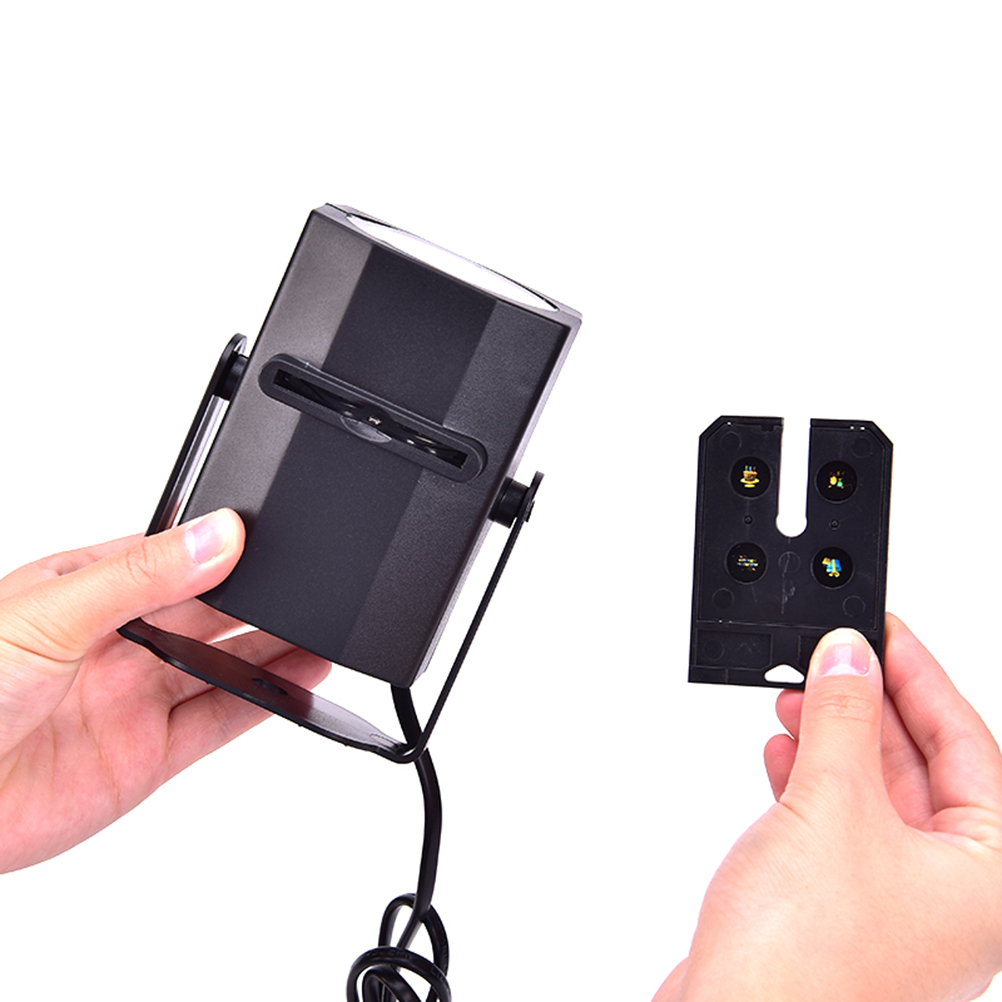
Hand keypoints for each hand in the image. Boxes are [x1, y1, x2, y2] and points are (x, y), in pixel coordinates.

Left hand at [0, 510, 329, 871]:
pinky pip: (222, 722)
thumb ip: (142, 576)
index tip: (282, 536)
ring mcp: (137, 698)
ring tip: (328, 631)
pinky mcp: (149, 755)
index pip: (181, 559)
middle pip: (214, 613)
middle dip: (267, 598)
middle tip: (320, 584)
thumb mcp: (51, 612)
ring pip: (227, 666)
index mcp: (93, 588)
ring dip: (278, 650)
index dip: (232, 549)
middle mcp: (122, 641)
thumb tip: (217, 533)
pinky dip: (266, 705)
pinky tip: (299, 686)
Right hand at [656, 615, 1001, 1001]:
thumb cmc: (805, 964)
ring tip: (800, 697)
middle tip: (834, 655)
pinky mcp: (841, 911)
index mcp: (991, 878)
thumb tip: (850, 654)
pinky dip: (810, 779)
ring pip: (874, 795)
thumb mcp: (832, 805)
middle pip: (923, 769)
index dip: (923, 678)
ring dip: (835, 739)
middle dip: (870, 706)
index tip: (886, 629)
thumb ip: (845, 717)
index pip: (971, 746)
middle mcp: (954, 896)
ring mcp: (896, 907)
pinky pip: (838, 824)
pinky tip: (783, 753)